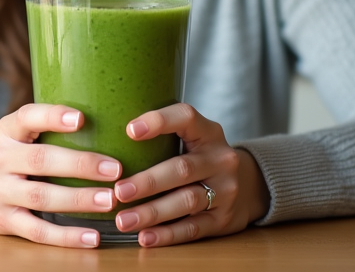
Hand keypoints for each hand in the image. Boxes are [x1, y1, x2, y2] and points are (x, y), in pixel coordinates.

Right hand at [0, 103, 122, 247]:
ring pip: (41, 197)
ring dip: (78, 199)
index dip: (53, 116)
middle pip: (40, 160)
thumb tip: (108, 114)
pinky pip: (37, 230)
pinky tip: (92, 237)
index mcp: (7, 131)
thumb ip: (49, 126)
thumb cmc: (13, 155)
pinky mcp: (4, 221)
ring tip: (110, 200)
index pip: (27, 118)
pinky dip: (66, 236)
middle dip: (80, 164)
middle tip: (115, 169)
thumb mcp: (20, 134)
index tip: (81, 118)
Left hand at [112, 103, 270, 246]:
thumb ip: (162, 135)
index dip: (159, 121)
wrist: (248, 186)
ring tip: (124, 220)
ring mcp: (225, 190)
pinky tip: (145, 237)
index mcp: (208, 132)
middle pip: (182, 169)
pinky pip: (193, 228)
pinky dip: (167, 234)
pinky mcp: (223, 219)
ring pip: (187, 201)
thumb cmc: (201, 157)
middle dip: (148, 182)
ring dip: (152, 212)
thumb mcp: (192, 138)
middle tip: (118, 191)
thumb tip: (106, 133)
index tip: (129, 130)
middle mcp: (220, 159)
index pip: (186, 118)